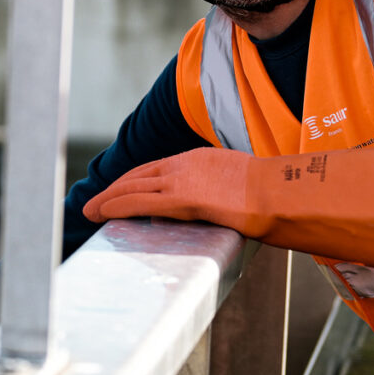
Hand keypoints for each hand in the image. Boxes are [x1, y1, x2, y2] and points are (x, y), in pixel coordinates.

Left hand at [84, 146, 373, 264]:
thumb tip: (233, 209)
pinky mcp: (181, 197)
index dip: (137, 179)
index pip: (159, 168)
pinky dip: (116, 206)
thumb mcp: (246, 187)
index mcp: (202, 160)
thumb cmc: (274, 196)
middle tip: (97, 202)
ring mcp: (182, 179)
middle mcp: (187, 164)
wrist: (282, 193)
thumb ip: (229, 195)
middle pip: (141, 174)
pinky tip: (103, 214)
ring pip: (133, 186)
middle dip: (116, 188)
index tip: (123, 188)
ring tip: (91, 211)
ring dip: (109, 199)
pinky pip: (139, 201)